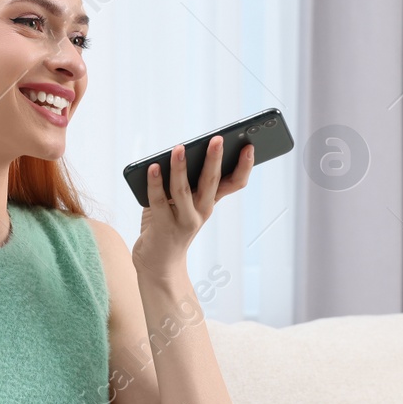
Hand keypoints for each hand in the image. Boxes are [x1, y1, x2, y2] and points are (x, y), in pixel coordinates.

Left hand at [132, 135, 253, 273]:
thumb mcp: (183, 202)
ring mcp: (183, 221)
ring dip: (181, 168)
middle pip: (212, 183)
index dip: (244, 166)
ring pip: (183, 190)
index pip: (234, 183)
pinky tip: (153, 167)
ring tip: (179, 148)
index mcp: (210, 203)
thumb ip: (183, 181)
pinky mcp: (162, 227)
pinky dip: (155, 183)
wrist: (158, 264)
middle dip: (215, 159)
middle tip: (217, 139)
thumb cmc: (169, 225)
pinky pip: (159, 200)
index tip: (249, 147)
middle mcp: (201, 212)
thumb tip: (179, 151)